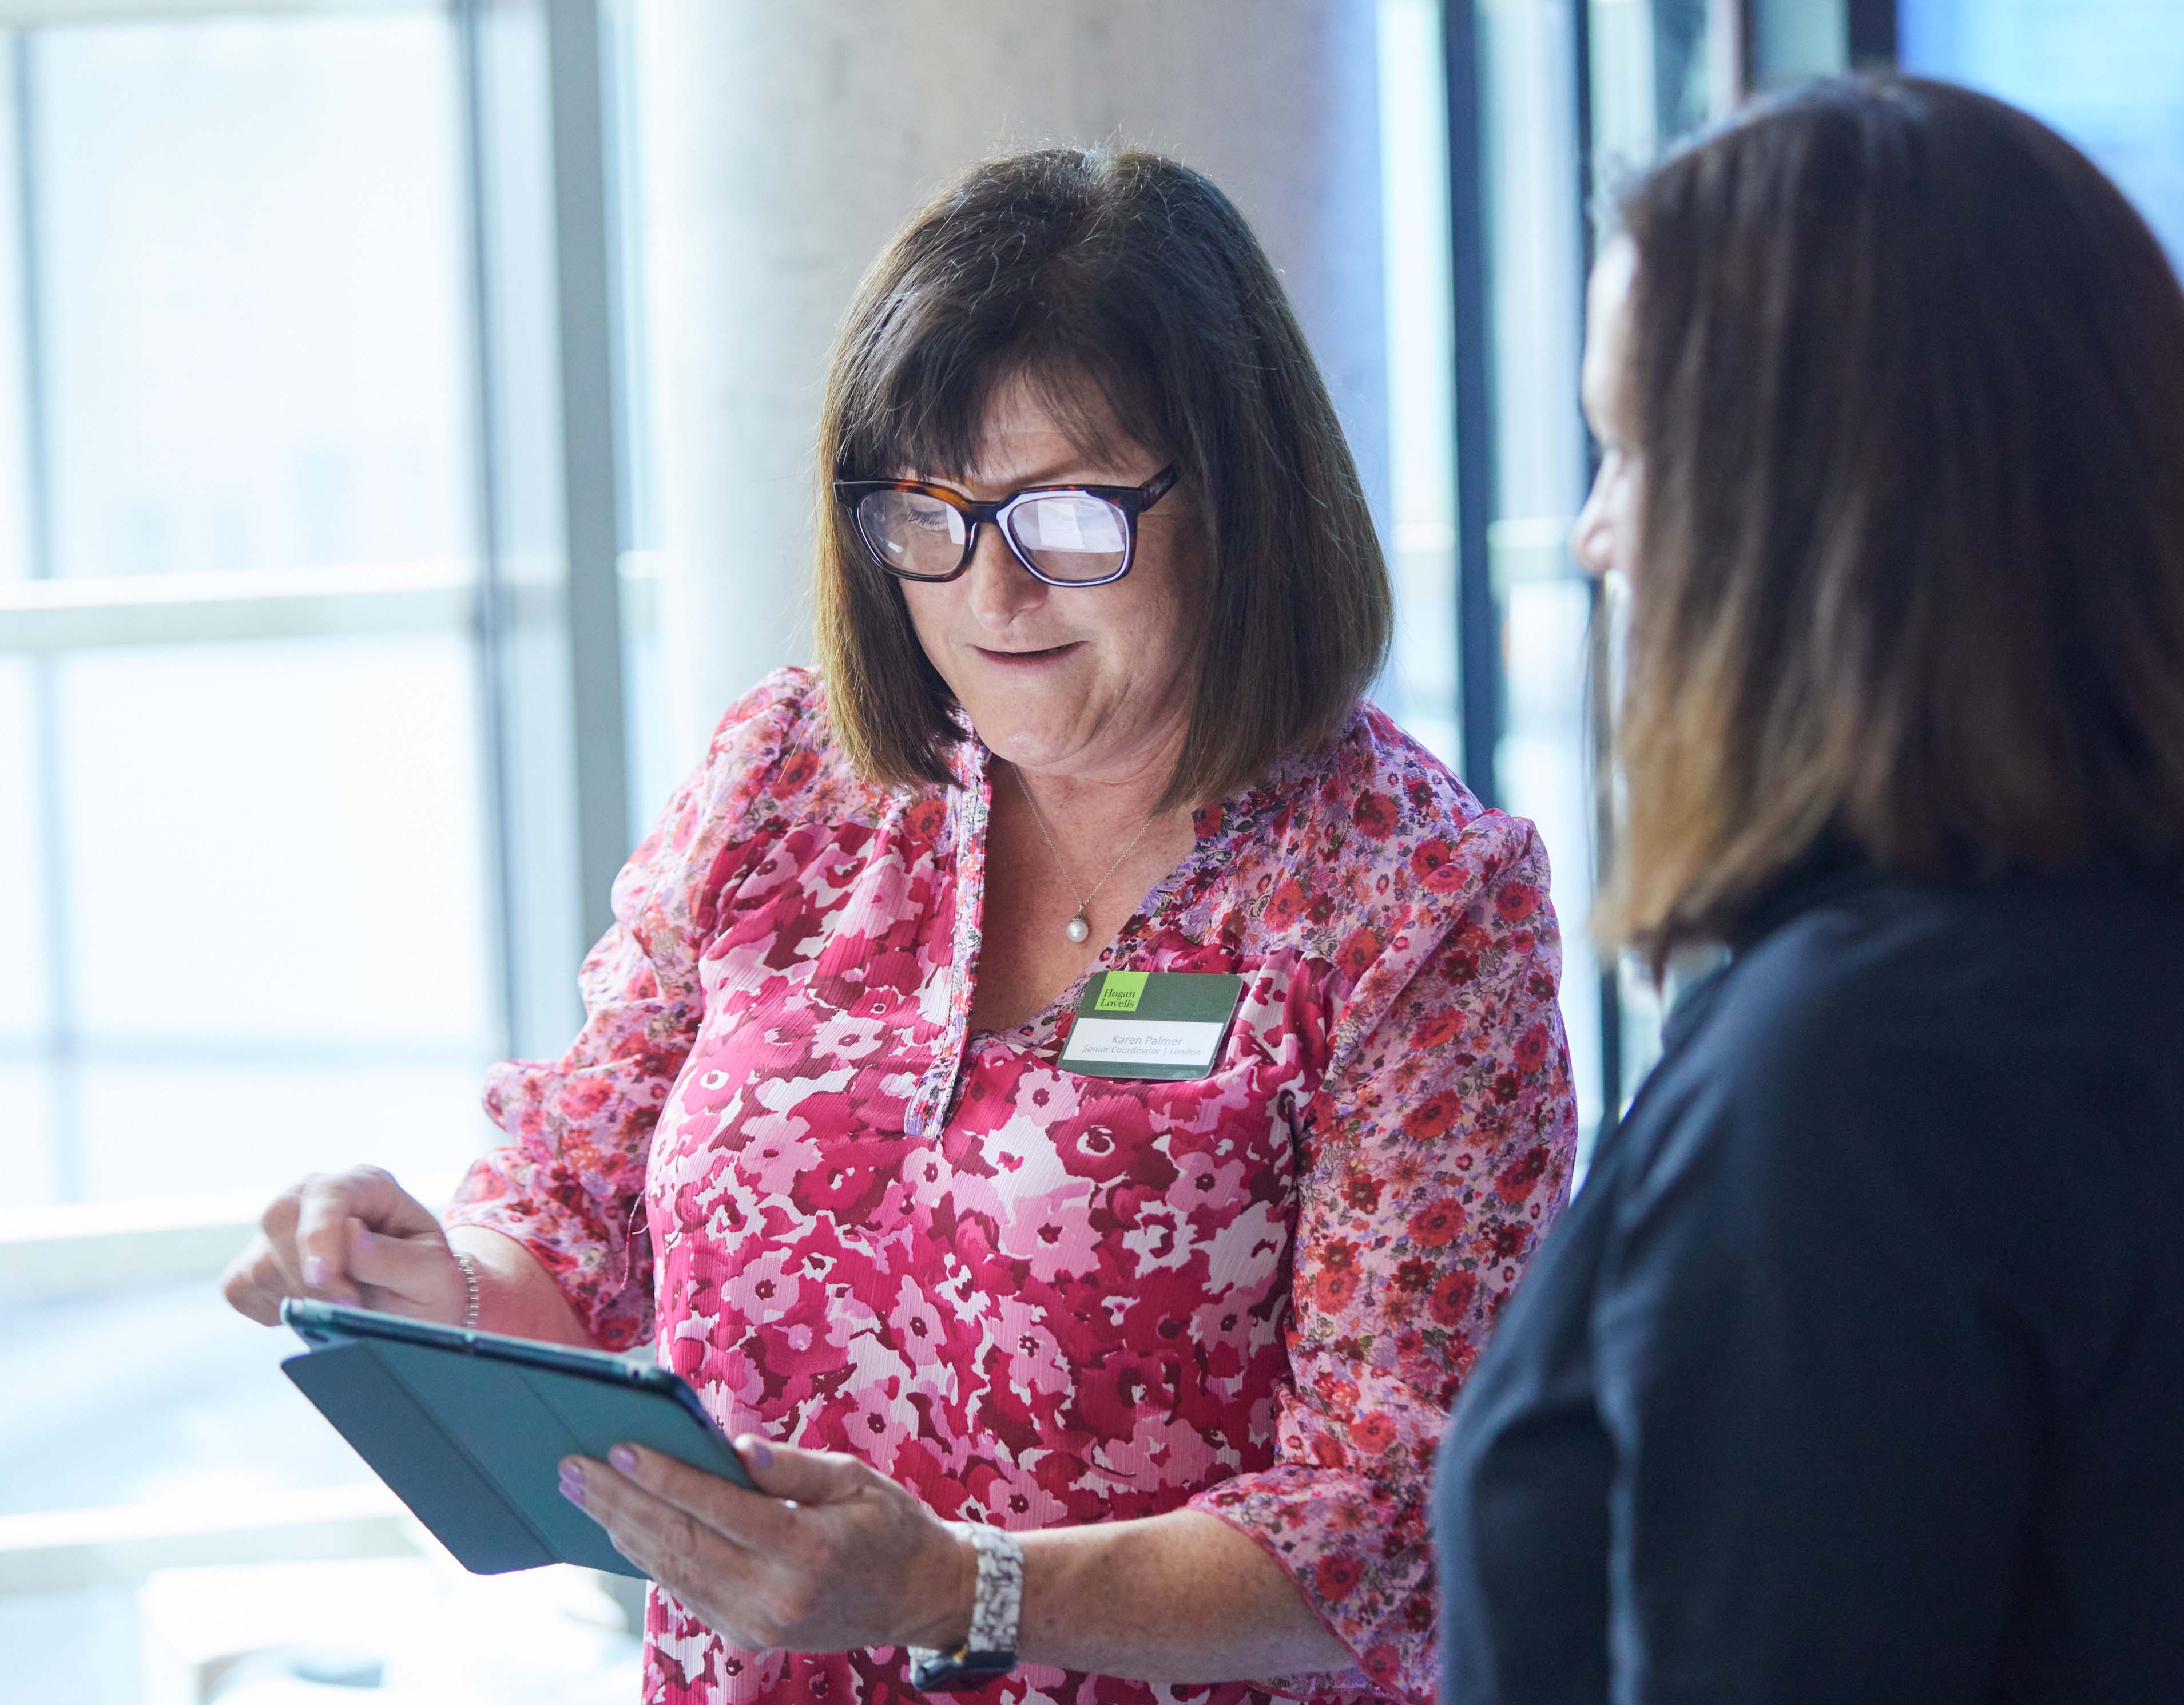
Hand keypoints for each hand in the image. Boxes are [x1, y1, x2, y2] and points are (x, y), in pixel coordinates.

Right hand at [221, 1164, 464, 1325]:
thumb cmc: (428, 1284)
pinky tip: (310, 1310)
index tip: (323, 1277)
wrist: (413, 1309)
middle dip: (306, 1272)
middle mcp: (317, 1196)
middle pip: (278, 1217)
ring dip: (297, 1297)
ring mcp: (283, 1229)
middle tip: (347, 1307)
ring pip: (258, 1261)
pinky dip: (271, 1309)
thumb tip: (348, 1234)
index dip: (319, 1234)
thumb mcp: (432, 1274)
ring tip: (342, 1308)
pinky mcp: (257, 1262)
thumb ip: (393, 1257)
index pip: (329, 1194)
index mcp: (368, 1185)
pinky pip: (240, 1287)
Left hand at [562, 1437, 975, 1655]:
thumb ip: (793, 1465)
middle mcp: (778, 1596)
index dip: (666, 1477)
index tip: (620, 1446)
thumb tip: (736, 1447)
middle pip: (681, 1544)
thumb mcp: (857, 1477)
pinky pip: (687, 1591)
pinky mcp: (749, 1635)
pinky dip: (649, 1557)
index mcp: (809, 1549)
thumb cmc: (889, 1523)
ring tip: (582, 1491)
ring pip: (673, 1572)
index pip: (719, 1508)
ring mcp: (759, 1624)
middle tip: (572, 1466)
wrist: (919, 1596)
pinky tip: (621, 1526)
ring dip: (621, 1529)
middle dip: (620, 1502)